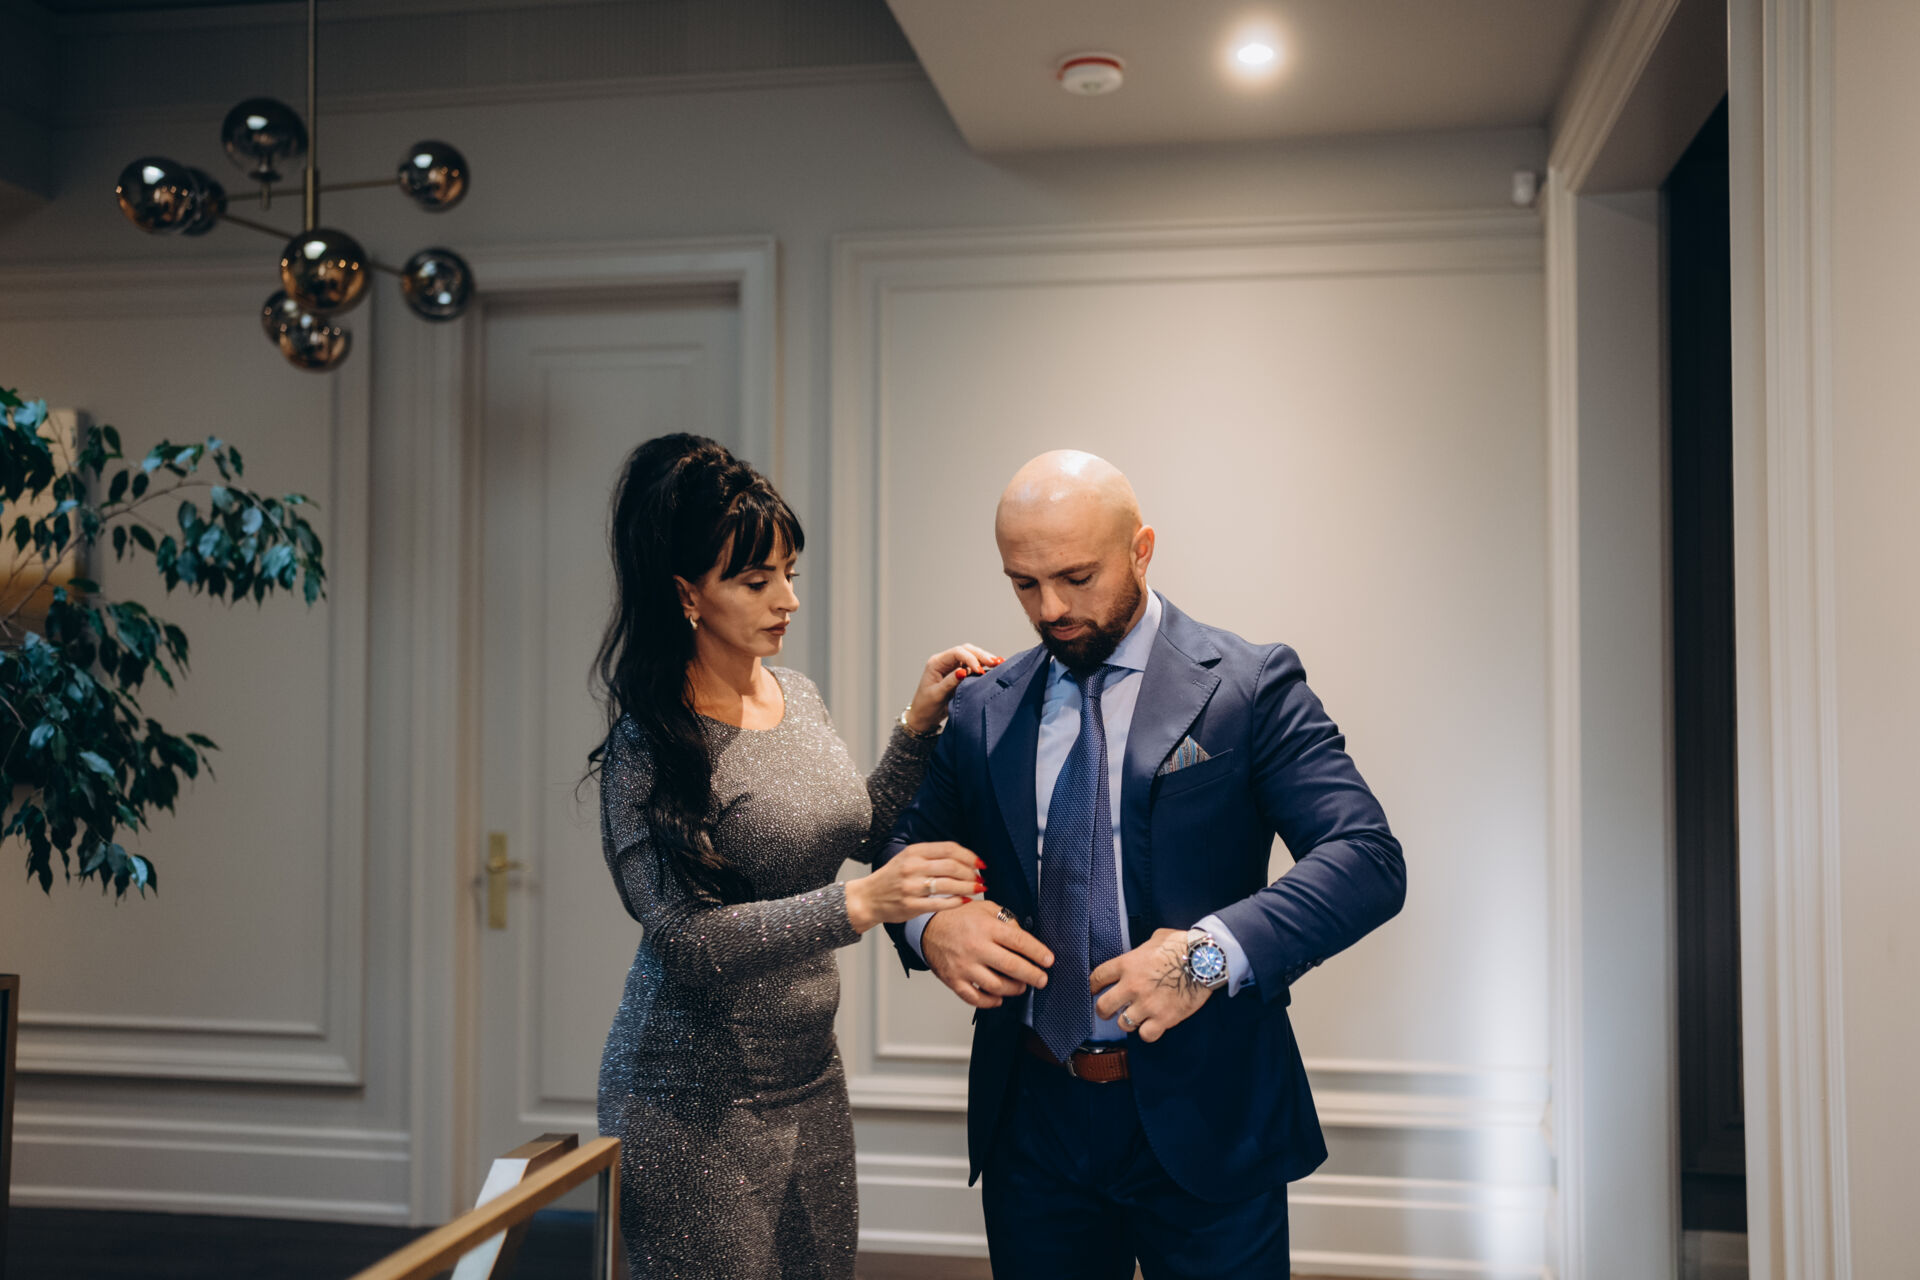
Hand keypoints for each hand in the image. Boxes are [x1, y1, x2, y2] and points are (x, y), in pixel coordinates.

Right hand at [846, 842, 983, 933]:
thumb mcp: (908, 858)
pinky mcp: (911, 905)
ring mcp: (911, 887)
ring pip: (949, 885)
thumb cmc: (892, 877)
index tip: (981, 864)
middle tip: (981, 879)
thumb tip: (964, 858)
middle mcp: (912, 867)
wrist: (868, 898)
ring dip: (968, 888)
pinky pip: (941, 903)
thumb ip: (932, 855)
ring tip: (978, 889)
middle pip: (952, 866)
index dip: (969, 856)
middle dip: (972, 873)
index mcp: (914, 852)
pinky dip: (957, 902)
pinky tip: (966, 901)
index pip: (949, 849)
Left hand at [903, 644, 1002, 734]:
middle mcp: (945, 661)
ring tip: (998, 663)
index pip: (957, 653)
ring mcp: (952, 667)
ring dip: (984, 659)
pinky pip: (972, 666)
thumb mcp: (937, 694)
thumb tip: (964, 671)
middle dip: (981, 655)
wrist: (923, 717)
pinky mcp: (959, 674)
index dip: (971, 659)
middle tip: (996, 662)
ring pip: (971, 655)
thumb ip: (951, 682)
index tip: (980, 671)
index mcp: (936, 663)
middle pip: (966, 650)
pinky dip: (983, 666)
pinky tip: (993, 668)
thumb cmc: (926, 706)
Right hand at [921, 898, 1053, 1009]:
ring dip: (1014, 989)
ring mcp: (964, 966)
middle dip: (1032, 975)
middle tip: (1042, 979)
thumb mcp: (985, 909)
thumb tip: (1025, 938)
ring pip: (996, 986)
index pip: (1019, 941)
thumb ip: (1007, 920)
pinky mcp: (954, 980)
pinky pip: (975, 998)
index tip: (1049, 960)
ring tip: (1021, 986)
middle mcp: (976, 947)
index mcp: (986, 927)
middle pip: (1011, 966)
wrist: (928, 928)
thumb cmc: (959, 918)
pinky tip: (999, 997)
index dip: (1037, 952)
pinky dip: (991, 1001)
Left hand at [1090, 928, 1213, 1042]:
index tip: (1093, 990)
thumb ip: (1142, 949)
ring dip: (1128, 1021)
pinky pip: (1146, 1035)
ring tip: (1136, 1017)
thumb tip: (1141, 953)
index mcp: (1128, 964)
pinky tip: (1152, 1026)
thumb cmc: (1182, 945)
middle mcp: (1132, 986)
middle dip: (1103, 1010)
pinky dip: (1148, 1032)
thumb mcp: (1156, 938)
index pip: (1098, 977)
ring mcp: (1147, 1004)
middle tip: (1107, 1011)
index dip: (1092, 985)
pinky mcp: (1164, 1018)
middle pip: (1103, 1006)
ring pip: (1123, 1024)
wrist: (1205, 960)